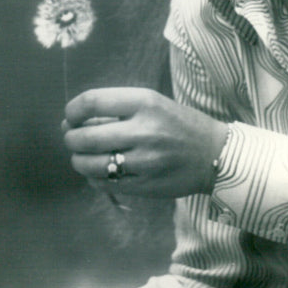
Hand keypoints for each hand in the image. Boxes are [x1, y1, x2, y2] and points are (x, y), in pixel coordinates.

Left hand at [63, 88, 227, 197]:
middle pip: (86, 136)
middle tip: (72, 138)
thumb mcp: (152, 103)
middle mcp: (144, 130)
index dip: (73, 110)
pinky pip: (106, 184)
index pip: (92, 102)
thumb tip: (73, 119)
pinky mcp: (147, 186)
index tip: (70, 115)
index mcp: (145, 102)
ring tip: (80, 157)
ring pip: (92, 164)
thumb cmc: (178, 123)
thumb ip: (116, 108)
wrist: (216, 154)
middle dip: (71, 138)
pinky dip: (93, 178)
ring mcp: (146, 161)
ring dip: (78, 160)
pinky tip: (96, 172)